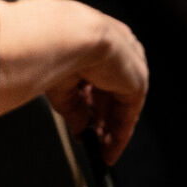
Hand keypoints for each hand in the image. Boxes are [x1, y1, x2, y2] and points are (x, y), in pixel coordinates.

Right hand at [0, 0, 146, 161]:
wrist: (67, 35)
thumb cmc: (50, 43)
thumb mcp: (57, 81)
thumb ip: (70, 105)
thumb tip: (78, 125)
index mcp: (94, 43)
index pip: (94, 77)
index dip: (87, 102)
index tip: (81, 120)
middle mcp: (115, 54)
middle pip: (110, 94)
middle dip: (100, 120)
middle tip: (92, 141)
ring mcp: (129, 68)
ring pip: (121, 106)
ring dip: (110, 130)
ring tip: (100, 151)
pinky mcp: (136, 82)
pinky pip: (128, 114)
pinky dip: (119, 135)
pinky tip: (109, 149)